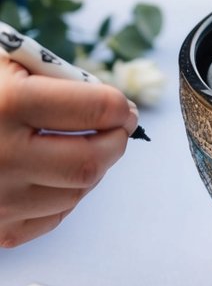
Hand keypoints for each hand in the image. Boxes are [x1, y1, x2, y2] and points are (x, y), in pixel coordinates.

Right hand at [0, 59, 136, 246]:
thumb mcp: (8, 65)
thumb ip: (58, 80)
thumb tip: (113, 108)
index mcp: (8, 104)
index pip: (94, 110)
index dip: (120, 108)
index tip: (125, 108)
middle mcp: (1, 155)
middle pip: (90, 162)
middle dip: (116, 144)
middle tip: (118, 130)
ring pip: (75, 193)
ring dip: (93, 170)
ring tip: (86, 148)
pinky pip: (49, 219)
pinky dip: (65, 197)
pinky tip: (56, 175)